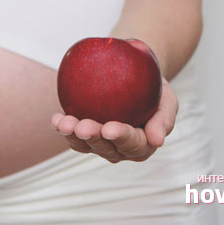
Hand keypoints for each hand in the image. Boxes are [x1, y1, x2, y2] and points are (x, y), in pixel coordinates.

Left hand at [51, 78, 177, 162]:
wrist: (136, 75)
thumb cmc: (154, 88)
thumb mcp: (167, 100)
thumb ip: (164, 119)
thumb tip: (157, 141)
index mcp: (143, 144)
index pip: (133, 143)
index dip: (121, 137)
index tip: (110, 128)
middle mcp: (120, 149)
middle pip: (106, 148)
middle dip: (93, 138)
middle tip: (83, 126)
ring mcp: (101, 143)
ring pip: (85, 145)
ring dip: (73, 135)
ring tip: (64, 123)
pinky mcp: (84, 134)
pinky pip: (72, 135)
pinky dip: (63, 127)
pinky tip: (56, 118)